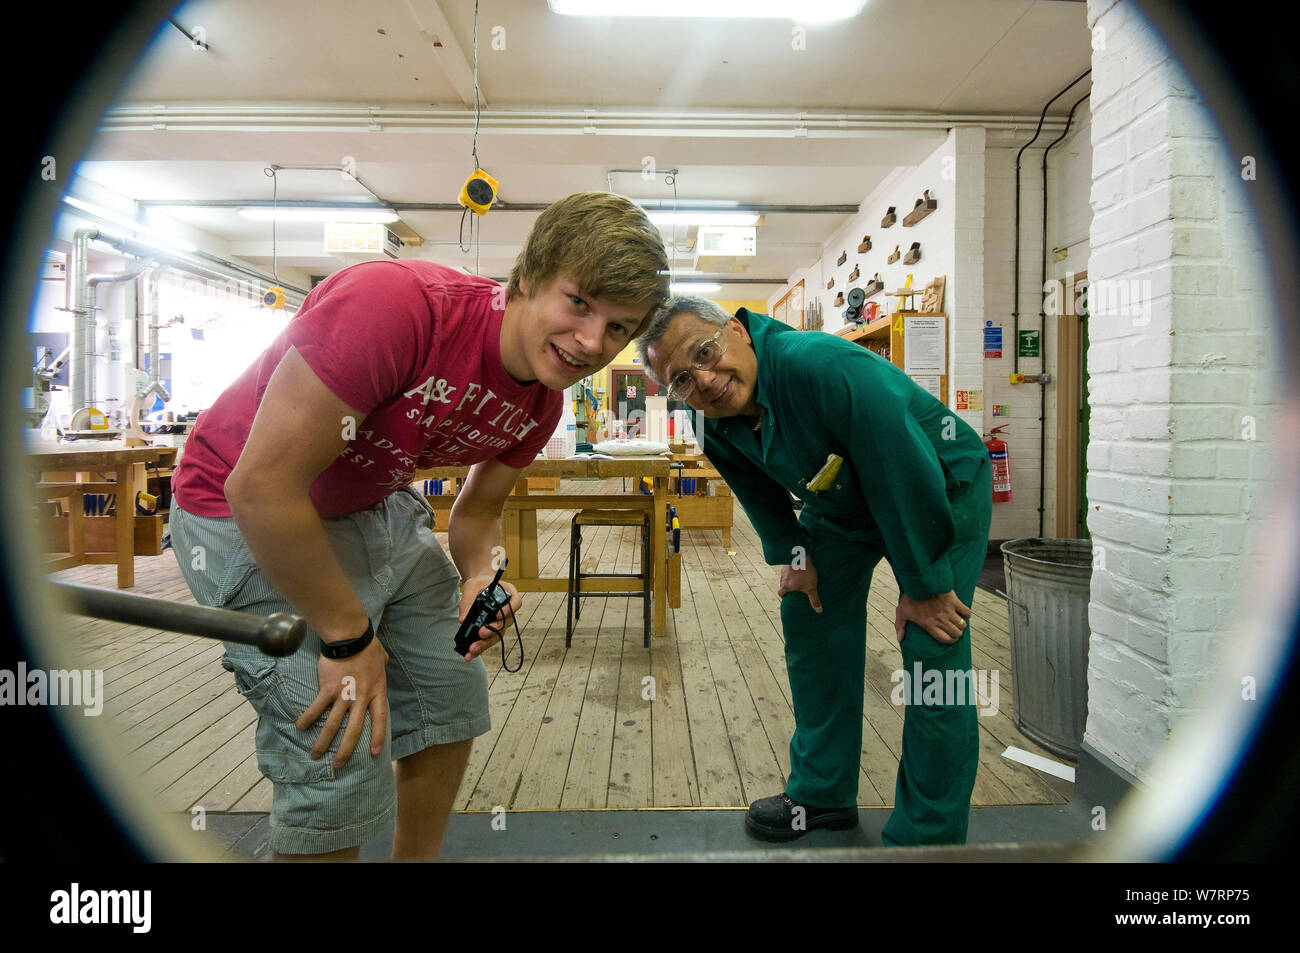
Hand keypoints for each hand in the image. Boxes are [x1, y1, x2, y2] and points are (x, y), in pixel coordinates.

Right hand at [298, 636, 388, 768]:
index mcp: (376, 691)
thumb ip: (382, 664)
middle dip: (346, 750)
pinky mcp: (328, 689)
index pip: (379, 719)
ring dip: (323, 742)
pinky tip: (300, 727)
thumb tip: (384, 661)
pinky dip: (308, 719)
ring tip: (315, 755)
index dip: (377, 736)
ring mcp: (344, 695)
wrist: (350, 637)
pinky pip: (317, 708)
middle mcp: (361, 697)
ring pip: (333, 725)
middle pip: (354, 730)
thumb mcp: (381, 657)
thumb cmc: (366, 645)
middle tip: (338, 765)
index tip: (374, 753)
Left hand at [458, 574, 522, 660]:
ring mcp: (501, 622)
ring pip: (497, 635)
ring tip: (472, 650)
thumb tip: (463, 619)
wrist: (478, 587)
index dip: (509, 610)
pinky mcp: (492, 630)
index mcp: (509, 594)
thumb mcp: (472, 587)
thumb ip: (468, 601)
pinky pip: (488, 639)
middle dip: (493, 630)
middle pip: (505, 623)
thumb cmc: (479, 584)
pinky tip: (470, 654)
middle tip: (481, 634)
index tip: (498, 615)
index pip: (515, 603)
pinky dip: (480, 647)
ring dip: (485, 644)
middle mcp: (508, 610)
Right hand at [778, 558, 822, 612]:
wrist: (800, 556)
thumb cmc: (804, 573)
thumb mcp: (811, 588)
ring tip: (797, 576)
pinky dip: (792, 568)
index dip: (783, 595)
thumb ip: (814, 599)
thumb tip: (819, 611)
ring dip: (789, 576)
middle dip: (787, 586)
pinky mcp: (788, 561)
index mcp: (786, 586)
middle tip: (793, 586)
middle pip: (782, 584)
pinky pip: (788, 567)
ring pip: (785, 575)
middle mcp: (783, 578)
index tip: (787, 595)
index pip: (780, 593)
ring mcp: (784, 569)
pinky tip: (798, 567)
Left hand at [895, 590, 971, 644]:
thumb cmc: (910, 597)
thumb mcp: (902, 612)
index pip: (945, 639)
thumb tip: (900, 639)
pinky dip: (967, 614)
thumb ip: (900, 626)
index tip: (951, 639)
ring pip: (962, 625)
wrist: (920, 582)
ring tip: (960, 623)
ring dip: (962, 625)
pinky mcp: (954, 602)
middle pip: (955, 633)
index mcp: (929, 625)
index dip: (950, 641)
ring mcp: (948, 611)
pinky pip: (966, 612)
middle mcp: (940, 620)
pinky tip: (964, 613)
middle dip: (957, 634)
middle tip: (956, 631)